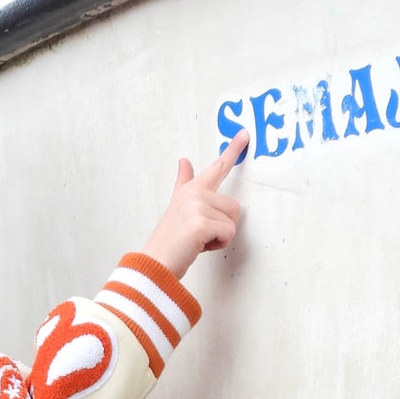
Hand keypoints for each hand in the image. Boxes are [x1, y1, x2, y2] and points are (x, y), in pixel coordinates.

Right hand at [139, 132, 248, 277]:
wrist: (155, 264)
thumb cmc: (168, 241)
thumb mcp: (176, 206)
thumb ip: (184, 182)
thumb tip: (184, 161)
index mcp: (191, 189)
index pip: (216, 167)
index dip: (232, 150)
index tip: (244, 134)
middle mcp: (195, 193)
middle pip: (234, 207)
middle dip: (223, 227)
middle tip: (199, 236)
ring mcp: (197, 206)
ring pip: (232, 222)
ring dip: (220, 237)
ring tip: (198, 241)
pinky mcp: (201, 223)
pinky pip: (228, 234)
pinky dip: (217, 245)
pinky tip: (199, 246)